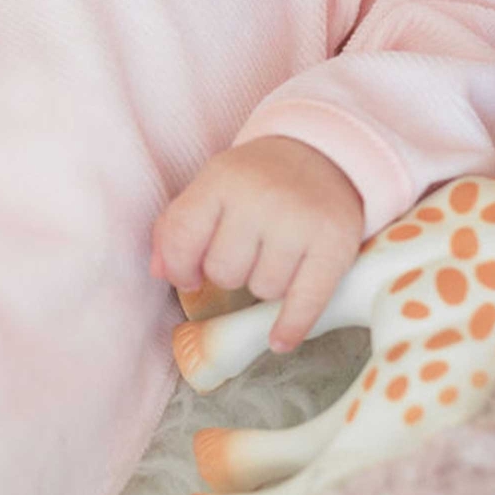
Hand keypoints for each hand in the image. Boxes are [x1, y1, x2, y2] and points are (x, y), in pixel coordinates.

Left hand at [153, 137, 364, 352]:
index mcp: (223, 178)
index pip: (181, 238)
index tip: (191, 275)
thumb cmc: (260, 180)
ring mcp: (300, 220)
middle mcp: (262, 196)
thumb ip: (178, 225)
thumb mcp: (215, 186)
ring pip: (264, 290)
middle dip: (231, 272)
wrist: (326, 156)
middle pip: (224, 272)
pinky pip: (306, 302)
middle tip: (249, 252)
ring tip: (279, 259)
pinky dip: (291, 326)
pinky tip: (280, 338)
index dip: (180, 267)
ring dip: (266, 285)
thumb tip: (160, 272)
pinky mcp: (335, 243)